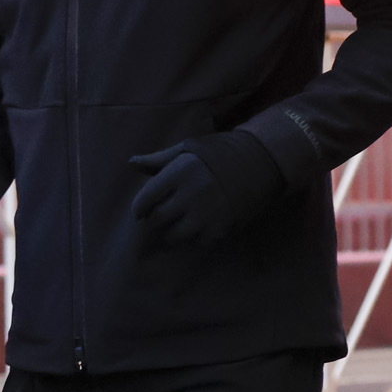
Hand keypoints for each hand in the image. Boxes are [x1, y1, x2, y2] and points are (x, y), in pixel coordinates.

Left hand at [129, 130, 284, 248]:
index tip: (141, 211)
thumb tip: (132, 163)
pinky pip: (199, 241)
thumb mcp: (187, 150)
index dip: (139, 207)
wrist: (260, 162)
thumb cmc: (217, 154)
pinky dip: (197, 236)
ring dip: (174, 230)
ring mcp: (207, 213)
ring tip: (181, 222)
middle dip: (156, 219)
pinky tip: (203, 224)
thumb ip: (158, 159)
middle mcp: (190, 194)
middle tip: (162, 215)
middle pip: (159, 218)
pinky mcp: (222, 227)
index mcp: (179, 172)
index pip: (146, 198)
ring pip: (176, 234)